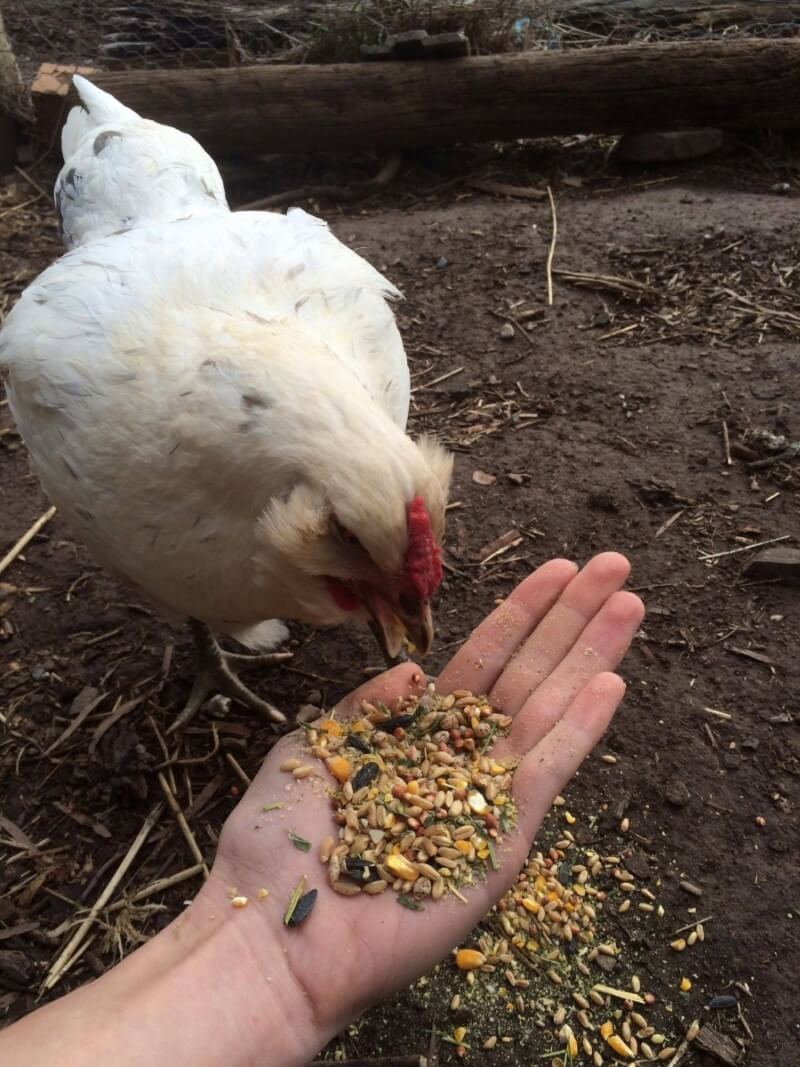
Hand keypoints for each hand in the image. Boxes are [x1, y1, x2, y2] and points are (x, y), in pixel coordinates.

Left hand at [205, 552, 643, 1053]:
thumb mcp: (314, 745)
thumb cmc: (281, 843)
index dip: (522, 613)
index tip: (558, 569)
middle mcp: (462, 760)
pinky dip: (580, 730)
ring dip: (591, 656)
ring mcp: (488, 800)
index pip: (484, 660)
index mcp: (419, 735)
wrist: (276, 932)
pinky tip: (610, 683)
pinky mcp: (504, 843)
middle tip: (615, 566)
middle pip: (530, 673)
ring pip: (549, 711)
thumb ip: (369, 707)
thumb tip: (413, 670)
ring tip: (630, 603)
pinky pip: (547, 775)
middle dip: (572, 620)